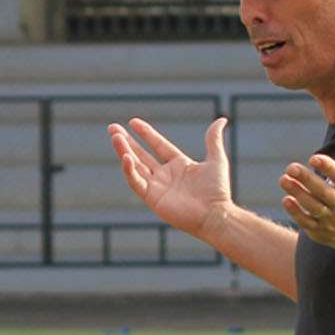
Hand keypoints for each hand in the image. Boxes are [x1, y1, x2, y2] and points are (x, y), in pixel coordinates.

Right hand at [108, 117, 234, 238]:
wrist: (215, 215)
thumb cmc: (217, 191)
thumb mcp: (216, 160)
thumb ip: (213, 140)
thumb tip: (222, 120)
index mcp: (178, 165)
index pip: (158, 145)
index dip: (146, 134)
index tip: (133, 122)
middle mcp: (165, 175)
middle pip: (141, 155)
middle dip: (126, 142)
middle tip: (112, 128)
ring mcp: (157, 187)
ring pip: (135, 166)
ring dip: (124, 151)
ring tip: (115, 137)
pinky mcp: (152, 198)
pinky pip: (137, 182)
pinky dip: (129, 170)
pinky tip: (125, 157)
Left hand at [280, 118, 334, 249]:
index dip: (328, 167)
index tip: (313, 158)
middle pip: (324, 192)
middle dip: (307, 180)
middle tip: (290, 167)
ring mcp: (331, 219)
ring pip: (313, 207)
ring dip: (298, 193)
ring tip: (283, 180)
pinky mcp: (319, 230)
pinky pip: (306, 222)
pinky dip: (296, 212)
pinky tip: (286, 200)